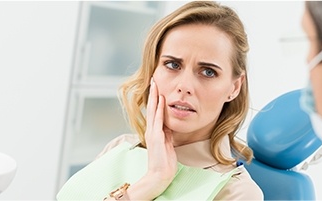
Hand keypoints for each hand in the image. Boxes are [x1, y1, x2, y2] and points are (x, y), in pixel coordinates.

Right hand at [144, 78, 177, 195]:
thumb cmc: (164, 162)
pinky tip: (161, 101)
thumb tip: (170, 125)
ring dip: (155, 97)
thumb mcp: (167, 144)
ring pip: (153, 111)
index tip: (157, 87)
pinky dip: (159, 110)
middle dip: (153, 93)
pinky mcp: (156, 138)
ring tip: (155, 85)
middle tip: (154, 80)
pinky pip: (158, 121)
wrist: (159, 175)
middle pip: (151, 108)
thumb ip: (167, 134)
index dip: (156, 99)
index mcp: (154, 131)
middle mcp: (151, 130)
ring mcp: (153, 133)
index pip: (154, 111)